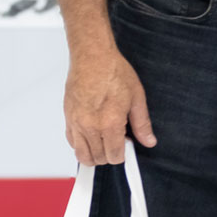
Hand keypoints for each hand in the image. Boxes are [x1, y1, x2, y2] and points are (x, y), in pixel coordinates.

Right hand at [64, 47, 154, 165]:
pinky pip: (71, 142)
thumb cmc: (114, 72)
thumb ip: (142, 124)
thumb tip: (149, 141)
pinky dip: (81, 145)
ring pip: (82, 155)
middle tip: (118, 141)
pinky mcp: (67, 118)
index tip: (127, 146)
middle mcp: (90, 127)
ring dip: (95, 154)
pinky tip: (92, 136)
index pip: (114, 156)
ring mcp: (76, 123)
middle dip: (110, 155)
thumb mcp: (137, 98)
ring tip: (106, 141)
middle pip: (98, 158)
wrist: (92, 57)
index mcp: (109, 123)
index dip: (123, 154)